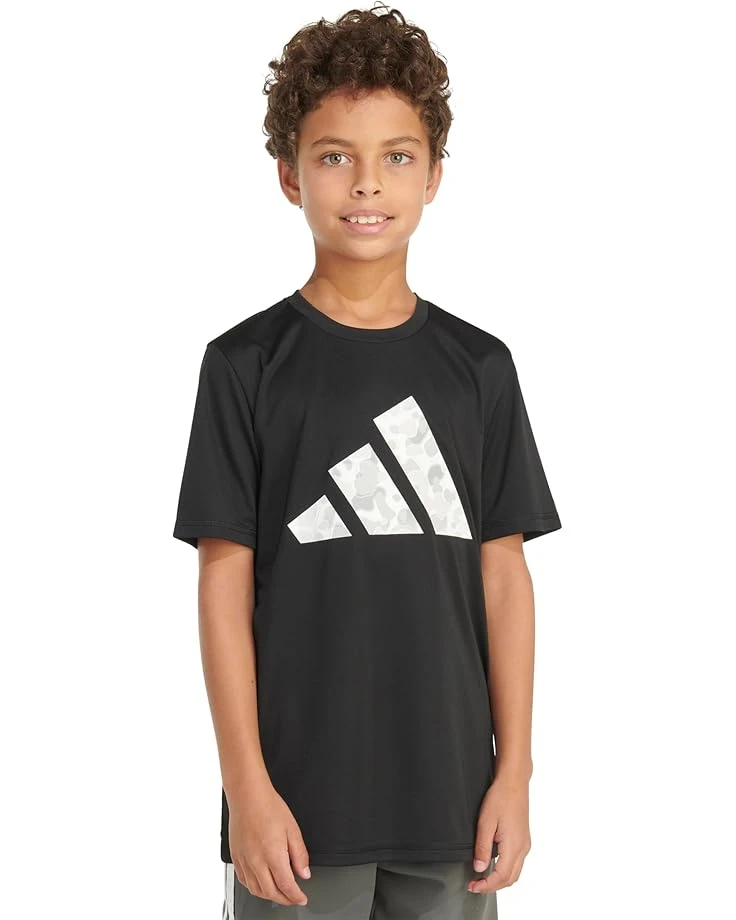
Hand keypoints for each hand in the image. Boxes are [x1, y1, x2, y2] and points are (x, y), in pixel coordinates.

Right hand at [228, 783, 311, 906]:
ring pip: (256, 890)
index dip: (296, 896)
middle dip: (284, 899)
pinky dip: (254, 888)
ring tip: (279, 894)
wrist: (248, 796)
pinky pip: (244, 881)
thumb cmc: (269, 807)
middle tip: (293, 898)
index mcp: (273, 854)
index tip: (302, 898)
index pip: (286, 885)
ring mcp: (244, 860)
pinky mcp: (235, 857)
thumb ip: (300, 854)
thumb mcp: (293, 829)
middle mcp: (256, 861)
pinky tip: (261, 884)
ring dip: (269, 896)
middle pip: (271, 892)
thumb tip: (304, 873)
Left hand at [468, 774, 530, 893]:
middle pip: (510, 879)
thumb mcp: (486, 821)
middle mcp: (523, 848)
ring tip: (482, 877)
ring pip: (515, 872)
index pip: (501, 876)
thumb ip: (483, 847)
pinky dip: (505, 870)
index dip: (486, 885)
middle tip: (475, 885)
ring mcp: (525, 843)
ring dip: (499, 879)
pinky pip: (517, 862)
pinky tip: (493, 865)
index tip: (472, 886)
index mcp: (514, 845)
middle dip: (492, 886)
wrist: (514, 781)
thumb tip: (479, 868)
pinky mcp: (524, 839)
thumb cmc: (500, 797)